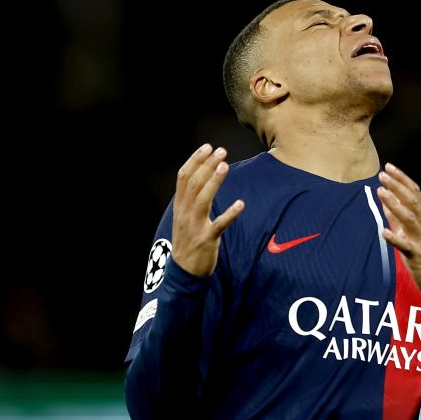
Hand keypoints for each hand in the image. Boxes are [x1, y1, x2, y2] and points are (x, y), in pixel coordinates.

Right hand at [172, 144, 244, 275]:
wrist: (184, 272)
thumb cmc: (188, 242)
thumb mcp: (184, 219)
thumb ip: (191, 201)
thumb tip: (201, 179)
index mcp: (179, 207)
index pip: (183, 178)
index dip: (195, 161)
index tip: (207, 147)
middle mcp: (185, 214)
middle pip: (193, 184)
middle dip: (207, 165)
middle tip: (221, 151)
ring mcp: (195, 226)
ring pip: (203, 199)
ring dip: (214, 181)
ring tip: (225, 165)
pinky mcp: (207, 239)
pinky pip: (219, 224)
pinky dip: (230, 213)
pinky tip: (241, 204)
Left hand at [377, 163, 420, 300]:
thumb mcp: (410, 234)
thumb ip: (397, 218)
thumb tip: (385, 200)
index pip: (414, 194)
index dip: (402, 180)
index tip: (389, 167)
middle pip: (412, 201)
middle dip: (397, 186)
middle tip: (382, 174)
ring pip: (410, 219)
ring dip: (395, 205)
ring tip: (380, 192)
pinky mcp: (418, 257)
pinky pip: (406, 246)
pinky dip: (395, 238)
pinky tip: (383, 232)